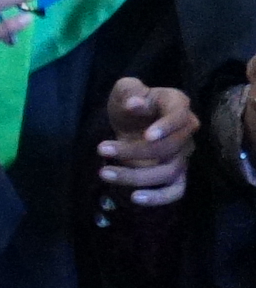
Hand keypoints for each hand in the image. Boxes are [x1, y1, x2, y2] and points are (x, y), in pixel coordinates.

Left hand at [104, 77, 196, 207]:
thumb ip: (130, 91)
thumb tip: (135, 103)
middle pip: (170, 148)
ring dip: (136, 176)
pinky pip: (176, 190)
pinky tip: (135, 198)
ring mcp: (184, 154)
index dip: (166, 127)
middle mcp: (187, 131)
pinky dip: (159, 198)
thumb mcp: (125, 89)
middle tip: (100, 148)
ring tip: (104, 173)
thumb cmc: (131, 100)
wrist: (132, 119)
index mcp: (178, 105)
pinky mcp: (176, 174)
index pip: (179, 117)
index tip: (147, 136)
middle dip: (135, 151)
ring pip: (169, 171)